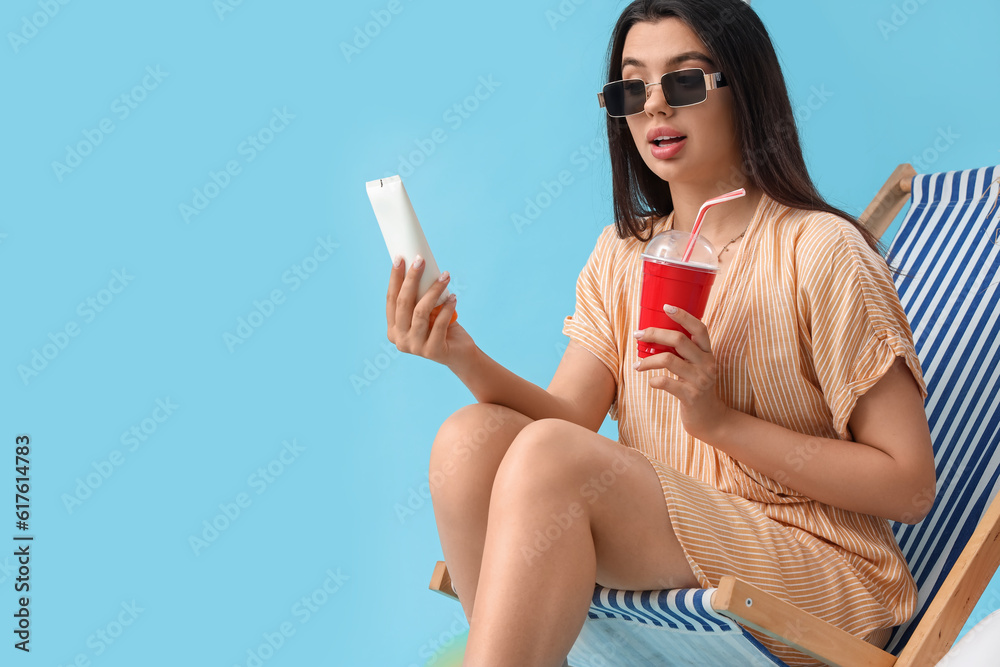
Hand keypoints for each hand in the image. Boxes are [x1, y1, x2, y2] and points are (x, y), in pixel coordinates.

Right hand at [386, 255, 473, 366]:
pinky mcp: (433, 351)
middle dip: (411, 278)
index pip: (391, 299)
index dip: (395, 278)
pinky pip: (439, 323)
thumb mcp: (427, 312)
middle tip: (420, 260)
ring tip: (445, 276)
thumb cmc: (442, 328)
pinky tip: (454, 297)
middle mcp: (400, 340)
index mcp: (393, 329)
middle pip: (403, 303)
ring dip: (434, 290)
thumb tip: (419, 265)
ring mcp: (415, 347)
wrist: (460, 354)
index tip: (400, 258)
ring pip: (420, 312)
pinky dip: (447, 308)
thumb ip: (419, 298)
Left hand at [632, 304, 729, 442]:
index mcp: (707, 353)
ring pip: (668, 360)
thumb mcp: (696, 367)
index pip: (699, 328)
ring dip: (648, 360)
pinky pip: (666, 383)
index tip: (666, 307)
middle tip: (638, 335)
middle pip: (679, 339)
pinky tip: (651, 382)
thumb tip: (655, 336)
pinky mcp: (691, 396)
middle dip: (654, 334)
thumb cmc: (696, 387)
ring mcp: (700, 380)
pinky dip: (654, 380)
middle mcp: (706, 364)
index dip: (683, 315)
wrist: (710, 418)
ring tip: (637, 365)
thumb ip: (684, 353)